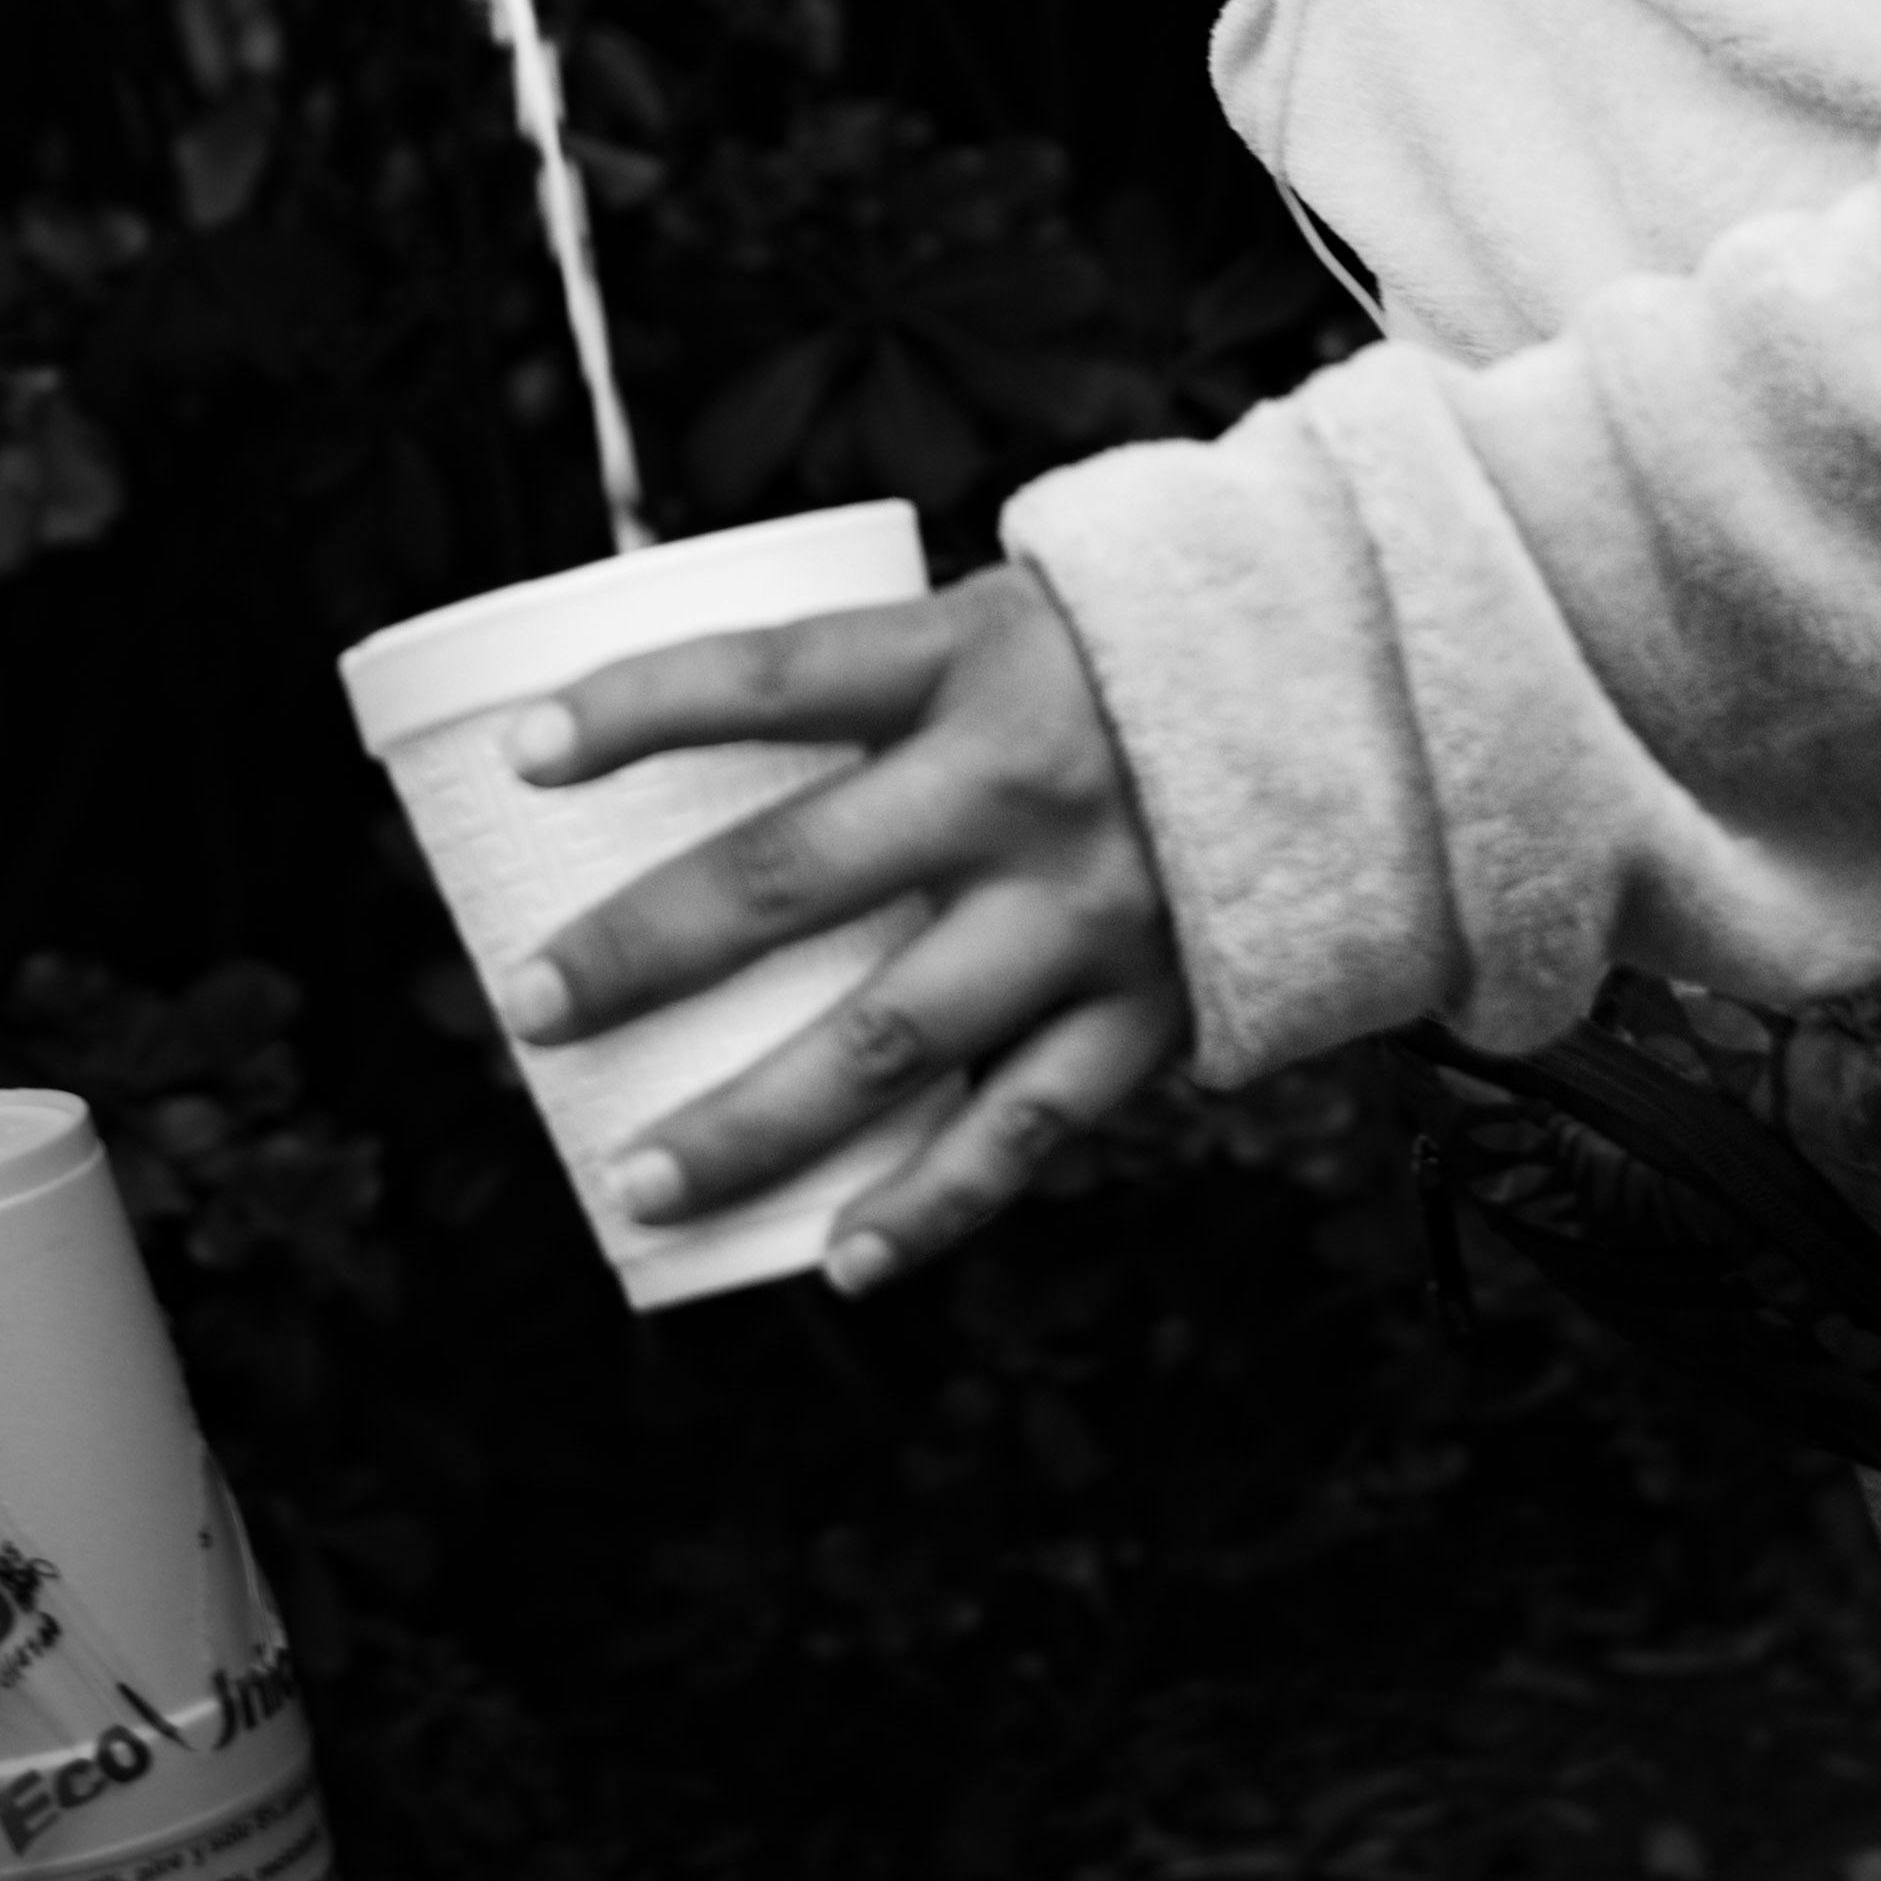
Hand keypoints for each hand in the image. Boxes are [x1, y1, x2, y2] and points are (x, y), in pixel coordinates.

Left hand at [498, 565, 1187, 1291]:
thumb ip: (886, 682)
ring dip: (751, 1123)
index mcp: (971, 660)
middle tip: (529, 1009)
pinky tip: (839, 1261)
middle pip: (793, 880)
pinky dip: (928, 1206)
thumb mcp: (1008, 618)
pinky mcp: (1149, 1010)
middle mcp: (1018, 787)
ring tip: (635, 1184)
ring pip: (888, 1043)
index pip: (774, 676)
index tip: (519, 749)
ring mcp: (1085, 912)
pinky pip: (1022, 1132)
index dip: (639, 707)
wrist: (1361, 694)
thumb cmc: (1132, 653)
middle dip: (644, 951)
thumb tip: (698, 741)